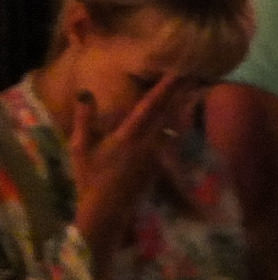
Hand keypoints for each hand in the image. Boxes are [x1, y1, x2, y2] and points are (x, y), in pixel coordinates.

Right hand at [69, 72, 196, 263]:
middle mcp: (148, 141)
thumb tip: (85, 93)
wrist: (106, 210)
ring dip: (183, 103)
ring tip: (195, 84)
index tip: (179, 70)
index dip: (166, 87)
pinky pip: (173, 135)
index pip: (150, 105)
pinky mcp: (163, 161)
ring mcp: (159, 152)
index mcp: (128, 136)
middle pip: (169, 109)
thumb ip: (85, 119)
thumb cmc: (90, 178)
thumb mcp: (81, 148)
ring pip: (174, 122)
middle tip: (195, 69)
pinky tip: (187, 110)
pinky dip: (179, 121)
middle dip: (182, 89)